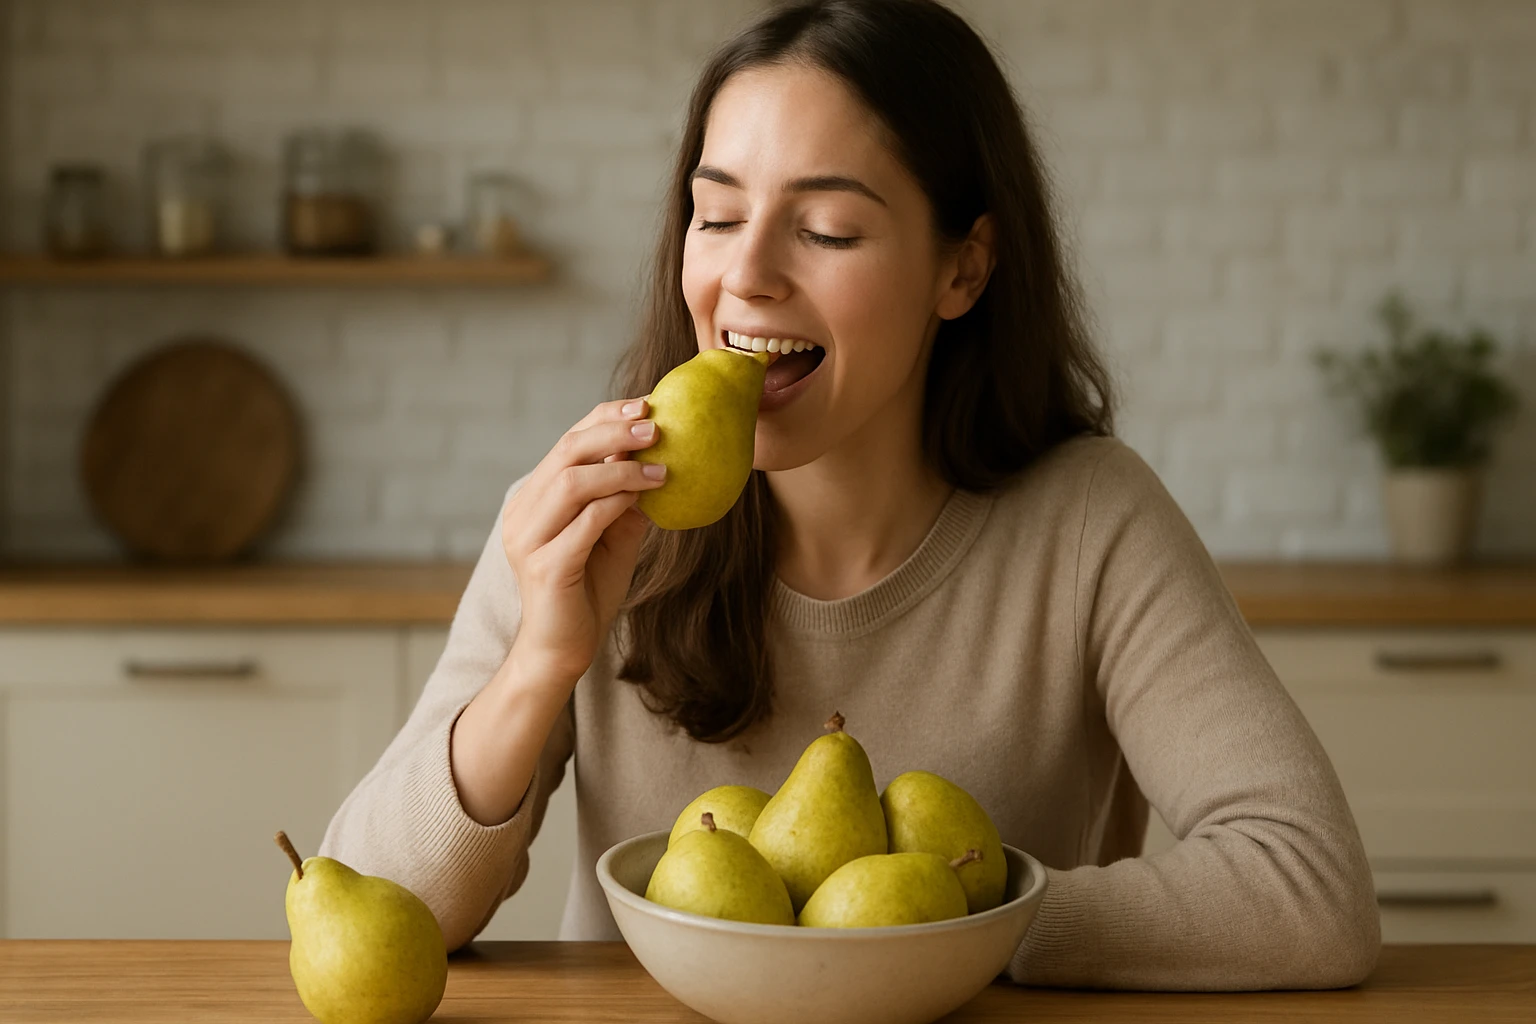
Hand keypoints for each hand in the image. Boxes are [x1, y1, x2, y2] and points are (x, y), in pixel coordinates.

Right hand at [500, 397, 663, 683]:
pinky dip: (614, 504)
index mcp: (534, 499)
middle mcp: (523, 513)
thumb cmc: (588, 591)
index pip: (566, 443)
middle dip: (613, 432)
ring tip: (660, 467)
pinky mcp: (544, 567)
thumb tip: (659, 461)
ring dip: (620, 469)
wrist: (563, 650)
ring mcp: (528, 540)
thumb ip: (626, 501)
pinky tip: (643, 498)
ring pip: (571, 484)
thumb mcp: (614, 536)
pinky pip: (582, 525)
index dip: (604, 419)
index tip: (646, 404)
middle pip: (565, 454)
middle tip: (655, 424)